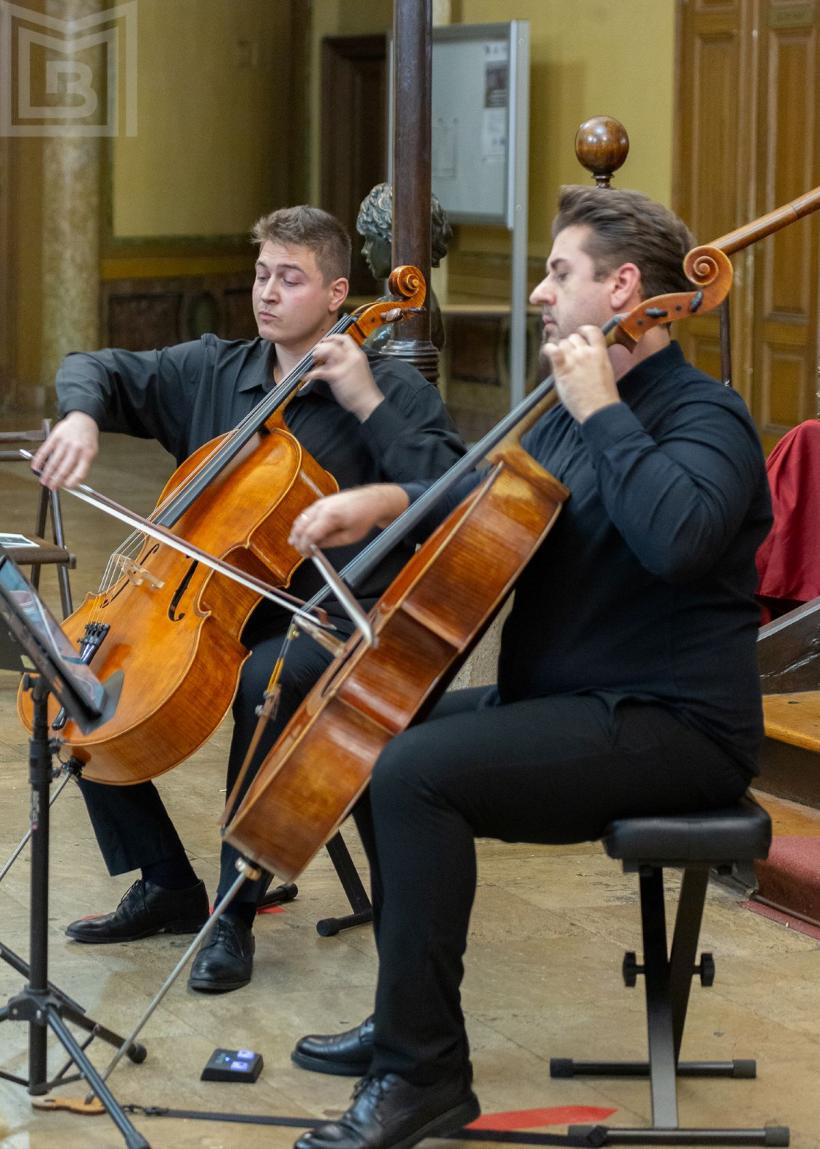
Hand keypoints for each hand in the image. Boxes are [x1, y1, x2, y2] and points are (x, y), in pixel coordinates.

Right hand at [31, 411, 99, 488]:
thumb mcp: (91, 453)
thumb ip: (82, 466)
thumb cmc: (87, 439)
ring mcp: (65, 443)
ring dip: (47, 474)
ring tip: (43, 481)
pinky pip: (45, 451)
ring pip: (53, 462)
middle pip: (64, 469)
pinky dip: (38, 460)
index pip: (79, 473)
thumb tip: (71, 481)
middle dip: (56, 481)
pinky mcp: (55, 437)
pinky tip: (35, 467)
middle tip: (51, 487)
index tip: (66, 487)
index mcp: (87, 455)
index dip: (71, 483)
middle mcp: (76, 449)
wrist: (83, 420)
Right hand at [289, 485, 409, 553]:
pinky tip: (301, 530)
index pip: (309, 534)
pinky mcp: (322, 501)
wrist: (372, 501)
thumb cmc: (364, 517)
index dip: (305, 546)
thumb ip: (330, 542)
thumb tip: (316, 546)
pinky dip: (301, 522)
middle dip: (298, 539)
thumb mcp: (350, 537)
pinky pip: (306, 513)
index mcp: (330, 516)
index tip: (305, 554)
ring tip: (296, 542)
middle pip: (301, 526)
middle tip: (300, 550)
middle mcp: (322, 507)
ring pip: (301, 518)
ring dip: (297, 531)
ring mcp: (321, 502)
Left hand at [305, 334, 383, 420]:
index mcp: (357, 355)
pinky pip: (320, 371)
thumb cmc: (363, 389)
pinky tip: (307, 376)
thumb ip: (345, 363)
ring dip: (318, 353)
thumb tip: (330, 361)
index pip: (345, 339)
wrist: (368, 401)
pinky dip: (311, 374)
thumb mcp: (357, 370)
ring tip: (313, 360)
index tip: (326, 341)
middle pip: (333, 343)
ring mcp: (343, 366)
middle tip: (316, 353)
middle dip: (322, 346)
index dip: (333, 338)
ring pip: (327, 350)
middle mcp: (351, 357)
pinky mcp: (336, 376)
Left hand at [544, 325, 619, 422]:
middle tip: (569, 357)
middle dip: (571, 345)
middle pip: (574, 338)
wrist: (598, 409)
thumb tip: (588, 359)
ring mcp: (575, 359)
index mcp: (601, 353)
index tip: (580, 334)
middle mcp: (587, 353)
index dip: (584, 331)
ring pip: (563, 343)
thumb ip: (596, 361)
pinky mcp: (563, 368)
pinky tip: (548, 352)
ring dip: (561, 350)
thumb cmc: (602, 397)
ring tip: (561, 361)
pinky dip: (548, 349)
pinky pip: (552, 350)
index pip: (592, 331)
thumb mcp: (606, 372)